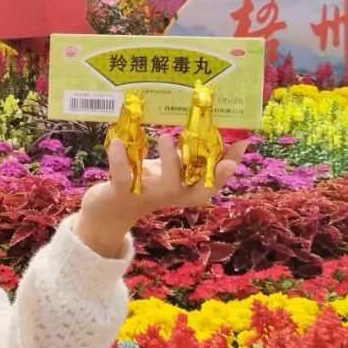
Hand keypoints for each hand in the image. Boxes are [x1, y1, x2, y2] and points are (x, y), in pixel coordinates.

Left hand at [73, 134, 247, 257]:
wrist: (108, 211)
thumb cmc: (146, 183)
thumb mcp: (170, 171)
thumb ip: (193, 157)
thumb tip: (230, 136)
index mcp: (183, 190)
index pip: (212, 185)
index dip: (227, 171)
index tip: (239, 150)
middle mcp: (170, 196)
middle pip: (196, 193)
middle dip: (209, 174)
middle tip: (217, 151)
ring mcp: (147, 196)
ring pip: (166, 186)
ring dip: (169, 161)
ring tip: (166, 136)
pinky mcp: (121, 194)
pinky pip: (124, 178)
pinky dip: (120, 160)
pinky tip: (118, 142)